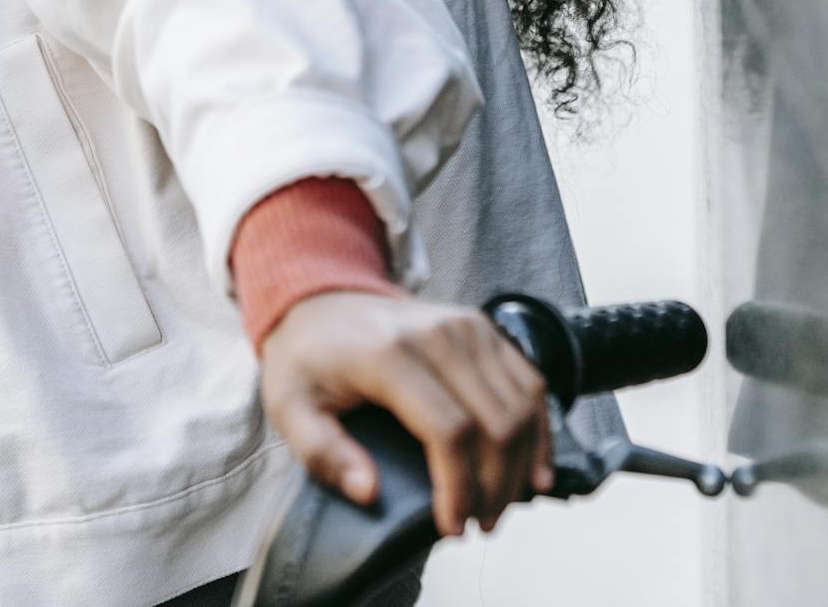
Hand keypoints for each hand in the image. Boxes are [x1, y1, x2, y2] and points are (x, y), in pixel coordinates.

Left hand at [257, 289, 554, 538]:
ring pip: (521, 406)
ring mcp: (467, 327)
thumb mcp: (289, 407)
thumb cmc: (308, 359)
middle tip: (480, 524)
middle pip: (496, 423)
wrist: (322, 300)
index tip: (451, 527)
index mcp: (391, 355)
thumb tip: (368, 492)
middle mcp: (439, 335)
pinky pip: (530, 382)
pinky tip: (533, 471)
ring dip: (521, 466)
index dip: (460, 488)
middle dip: (496, 486)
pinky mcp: (484, 328)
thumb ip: (322, 453)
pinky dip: (539, 430)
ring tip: (499, 506)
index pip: (450, 432)